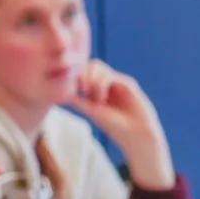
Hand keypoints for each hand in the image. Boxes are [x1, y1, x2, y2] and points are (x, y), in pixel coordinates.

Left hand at [64, 59, 174, 188]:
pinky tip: (101, 99)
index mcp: (94, 90)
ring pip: (97, 66)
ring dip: (92, 78)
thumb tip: (62, 92)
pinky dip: (101, 84)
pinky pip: (109, 74)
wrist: (137, 133)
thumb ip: (78, 101)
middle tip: (83, 89)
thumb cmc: (114, 126)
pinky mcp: (126, 83)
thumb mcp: (91, 112)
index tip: (73, 90)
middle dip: (82, 74)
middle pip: (88, 65)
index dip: (75, 76)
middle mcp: (105, 84)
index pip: (81, 72)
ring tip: (94, 96)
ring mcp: (115, 82)